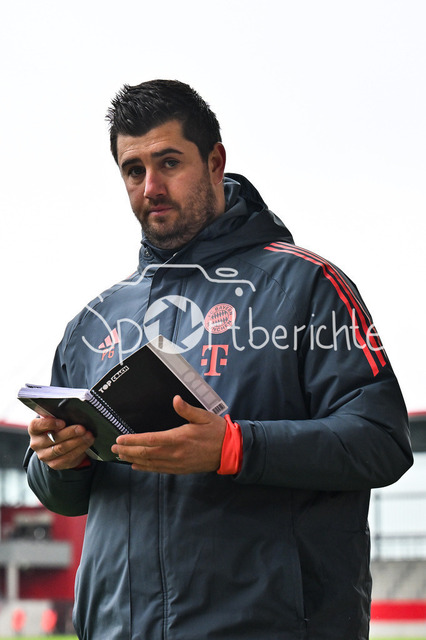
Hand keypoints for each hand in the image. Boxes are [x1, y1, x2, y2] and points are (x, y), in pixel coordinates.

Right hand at [28, 416, 94, 469]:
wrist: (56, 445)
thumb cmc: (56, 428)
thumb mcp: (56, 421)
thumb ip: (60, 417)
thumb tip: (73, 415)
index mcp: (34, 430)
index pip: (37, 426)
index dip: (50, 424)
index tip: (63, 422)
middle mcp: (36, 444)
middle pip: (53, 438)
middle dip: (70, 432)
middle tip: (82, 428)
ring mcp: (44, 455)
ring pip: (61, 449)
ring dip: (77, 441)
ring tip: (87, 435)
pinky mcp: (53, 464)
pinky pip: (67, 458)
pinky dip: (79, 449)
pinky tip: (86, 443)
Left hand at [111, 395, 226, 473]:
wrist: (229, 451)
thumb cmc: (216, 431)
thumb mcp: (204, 416)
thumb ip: (187, 409)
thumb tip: (175, 399)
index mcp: (179, 438)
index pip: (150, 440)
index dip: (133, 440)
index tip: (120, 439)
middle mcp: (176, 452)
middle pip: (146, 453)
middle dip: (128, 450)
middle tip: (114, 448)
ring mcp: (177, 463)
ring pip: (150, 463)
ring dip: (133, 459)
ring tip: (120, 456)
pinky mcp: (180, 469)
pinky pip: (159, 470)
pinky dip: (145, 468)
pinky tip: (136, 465)